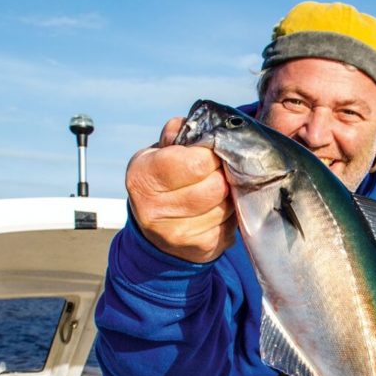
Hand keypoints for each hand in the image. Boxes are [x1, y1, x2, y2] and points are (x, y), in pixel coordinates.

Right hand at [125, 117, 235, 262]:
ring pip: (226, 206)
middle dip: (224, 175)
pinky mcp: (200, 250)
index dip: (211, 155)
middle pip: (215, 187)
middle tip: (221, 171)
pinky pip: (231, 226)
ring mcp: (176, 234)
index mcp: (143, 176)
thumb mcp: (160, 152)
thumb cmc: (164, 180)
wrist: (157, 230)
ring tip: (220, 189)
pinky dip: (232, 215)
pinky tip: (220, 209)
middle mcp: (153, 209)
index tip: (213, 153)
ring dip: (231, 196)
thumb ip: (179, 133)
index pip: (194, 163)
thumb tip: (204, 126)